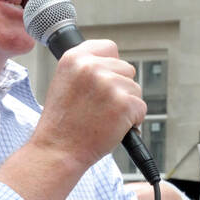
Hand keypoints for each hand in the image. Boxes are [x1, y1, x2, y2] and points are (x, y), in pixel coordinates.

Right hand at [31, 38, 144, 174]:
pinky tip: (113, 127)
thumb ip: (86, 68)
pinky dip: (133, 120)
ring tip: (103, 119)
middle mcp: (92, 67)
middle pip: (126, 69)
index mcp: (74, 58)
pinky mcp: (125, 104)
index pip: (109, 47)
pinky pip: (141, 107)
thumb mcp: (63, 82)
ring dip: (126, 105)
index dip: (111, 65)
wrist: (58, 151)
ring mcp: (109, 84)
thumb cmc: (62, 123)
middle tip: (100, 107)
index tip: (106, 79)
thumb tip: (113, 64)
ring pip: (135, 89)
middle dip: (119, 88)